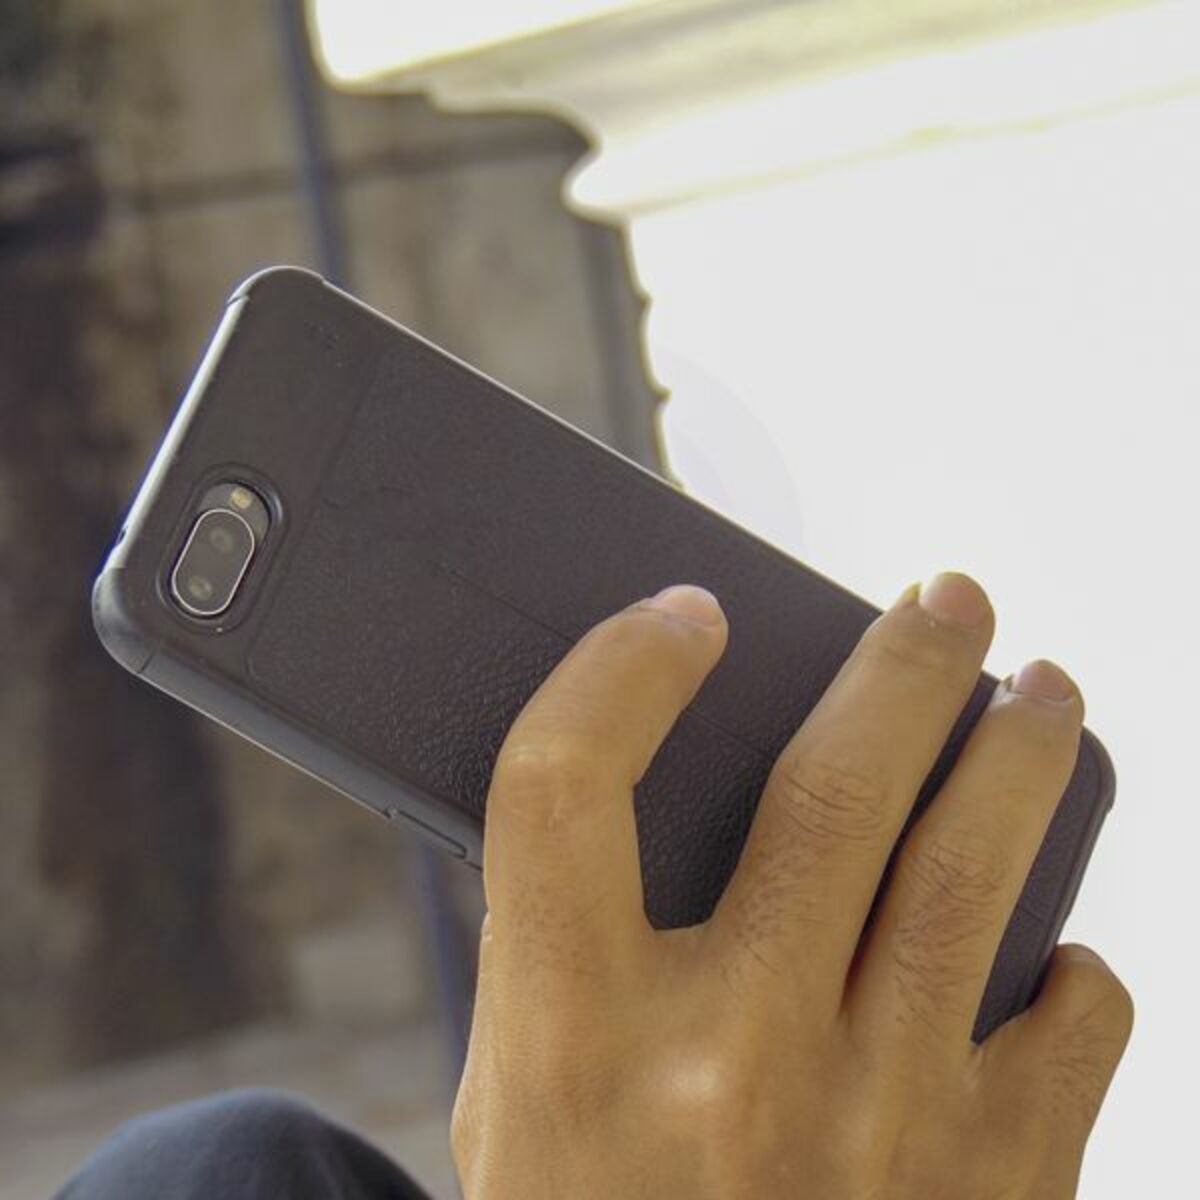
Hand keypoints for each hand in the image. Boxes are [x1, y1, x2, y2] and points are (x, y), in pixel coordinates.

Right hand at [451, 573, 1132, 1197]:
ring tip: (1044, 690)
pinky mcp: (997, 1188)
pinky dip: (1074, 962)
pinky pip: (1078, 1013)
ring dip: (1023, 751)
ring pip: (974, 868)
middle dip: (905, 666)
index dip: (620, 668)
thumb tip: (663, 786)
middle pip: (829, 789)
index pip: (564, 782)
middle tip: (947, 599)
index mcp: (573, 1042)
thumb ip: (567, 950)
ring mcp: (877, 1131)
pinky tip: (1052, 946)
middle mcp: (728, 1072)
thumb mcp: (527, 1099)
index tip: (687, 615)